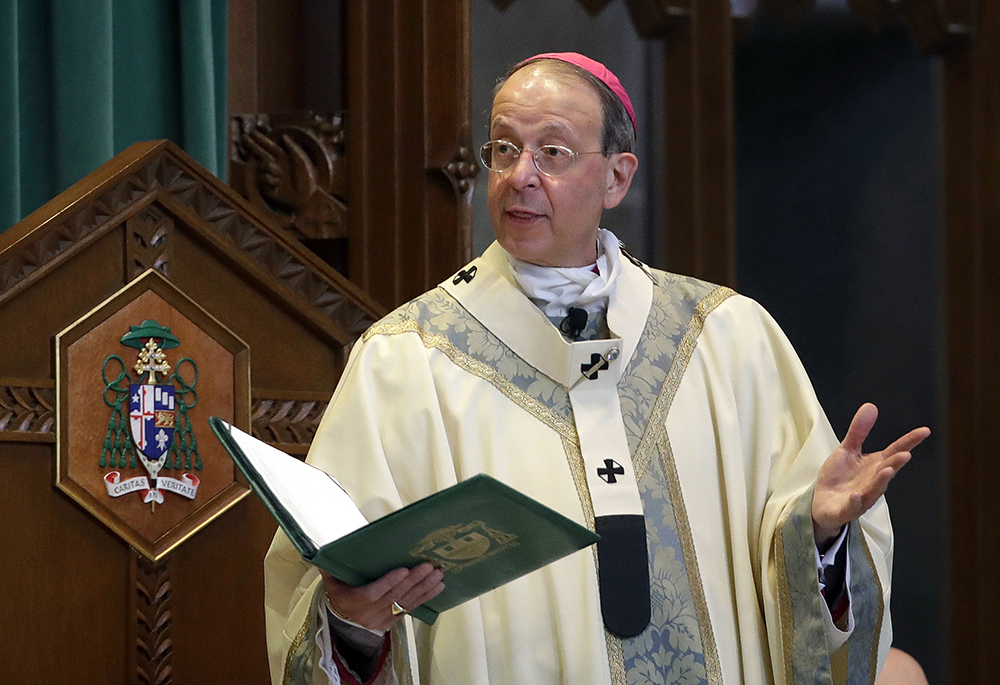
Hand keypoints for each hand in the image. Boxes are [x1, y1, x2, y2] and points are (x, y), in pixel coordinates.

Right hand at [244, 129, 317, 210]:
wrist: (306, 198)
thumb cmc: (307, 180)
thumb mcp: (302, 162)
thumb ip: (293, 148)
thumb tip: (284, 136)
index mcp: (283, 159)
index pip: (270, 146)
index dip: (261, 139)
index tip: (252, 132)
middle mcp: (275, 165)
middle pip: (260, 153)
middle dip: (253, 145)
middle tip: (244, 136)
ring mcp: (270, 175)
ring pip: (262, 167)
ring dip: (269, 168)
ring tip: (279, 174)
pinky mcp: (267, 186)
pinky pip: (263, 179)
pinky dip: (270, 179)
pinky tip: (278, 184)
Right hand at [322, 563, 444, 632]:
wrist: (339, 625)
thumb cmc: (337, 596)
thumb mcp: (331, 582)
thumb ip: (331, 567)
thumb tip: (326, 550)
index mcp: (352, 602)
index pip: (372, 594)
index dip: (388, 582)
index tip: (403, 570)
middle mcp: (368, 614)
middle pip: (393, 597)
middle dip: (413, 581)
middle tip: (429, 566)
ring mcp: (381, 620)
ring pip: (405, 603)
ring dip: (424, 589)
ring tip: (438, 575)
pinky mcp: (391, 623)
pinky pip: (410, 610)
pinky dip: (425, 598)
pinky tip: (438, 588)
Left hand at [812, 403, 929, 546]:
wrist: (822, 505)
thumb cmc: (839, 478)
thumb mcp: (847, 450)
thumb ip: (858, 431)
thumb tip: (870, 406)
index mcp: (874, 465)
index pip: (895, 451)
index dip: (909, 441)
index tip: (925, 431)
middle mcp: (872, 481)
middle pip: (887, 470)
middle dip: (896, 463)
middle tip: (905, 454)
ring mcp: (862, 497)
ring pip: (874, 490)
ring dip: (881, 481)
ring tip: (888, 471)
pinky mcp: (846, 509)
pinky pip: (852, 506)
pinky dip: (856, 502)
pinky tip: (857, 495)